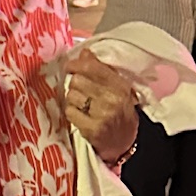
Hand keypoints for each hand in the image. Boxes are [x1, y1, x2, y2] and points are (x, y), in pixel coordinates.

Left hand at [65, 48, 138, 162]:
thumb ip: (101, 69)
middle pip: (77, 81)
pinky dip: (71, 112)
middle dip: (75, 84)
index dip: (76, 64)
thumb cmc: (119, 111)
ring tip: (82, 105)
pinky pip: (69, 111)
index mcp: (119, 85)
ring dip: (72, 99)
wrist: (125, 142)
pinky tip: (80, 115)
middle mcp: (112, 99)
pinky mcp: (92, 129)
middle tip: (80, 91)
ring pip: (71, 96)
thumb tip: (84, 52)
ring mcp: (102, 115)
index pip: (91, 67)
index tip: (70, 67)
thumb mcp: (117, 88)